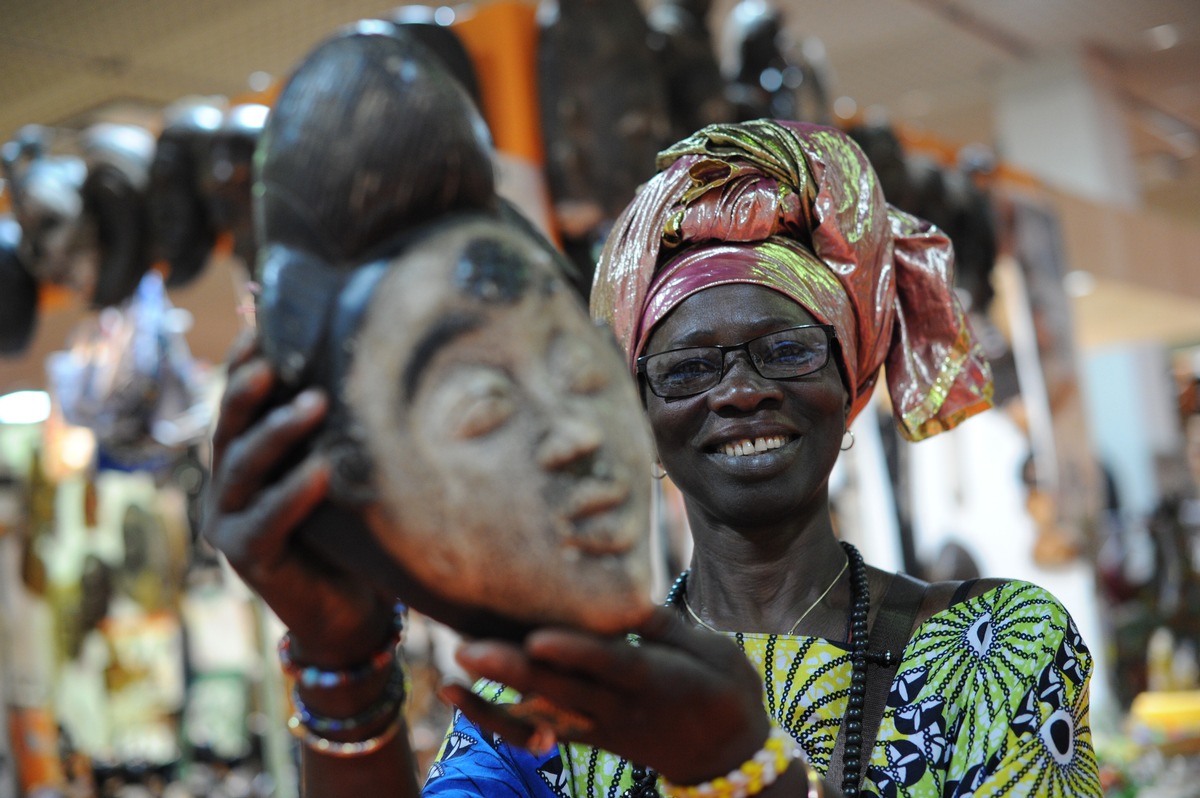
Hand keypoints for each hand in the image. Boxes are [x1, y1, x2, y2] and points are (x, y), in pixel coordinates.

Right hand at [202, 334, 394, 665]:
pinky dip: (293, 493)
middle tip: (275, 359)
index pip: (239, 403)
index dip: (243, 364)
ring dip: (278, 432)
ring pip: (243, 466)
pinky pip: (267, 520)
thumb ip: (337, 429)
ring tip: (315, 403)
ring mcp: (229, 521)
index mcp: (246, 457)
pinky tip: (320, 470)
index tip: (262, 325)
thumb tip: (374, 362)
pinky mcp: (246, 558)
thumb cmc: (352, 531)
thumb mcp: (341, 470)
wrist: (352, 611)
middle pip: (230, 427)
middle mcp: (228, 484)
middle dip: (249, 389)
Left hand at [440, 606, 771, 785]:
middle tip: (468, 647)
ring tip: (455, 665)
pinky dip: (495, 715)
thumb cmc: (725, 689)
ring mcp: (601, 727)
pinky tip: (457, 695)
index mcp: (658, 681)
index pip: (610, 665)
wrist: (728, 757)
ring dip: (497, 692)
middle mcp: (622, 708)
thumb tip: (621, 597)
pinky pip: (536, 729)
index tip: (537, 638)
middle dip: (515, 670)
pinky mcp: (587, 736)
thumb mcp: (713, 652)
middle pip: (563, 689)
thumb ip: (664, 628)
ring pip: (543, 710)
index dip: (573, 653)